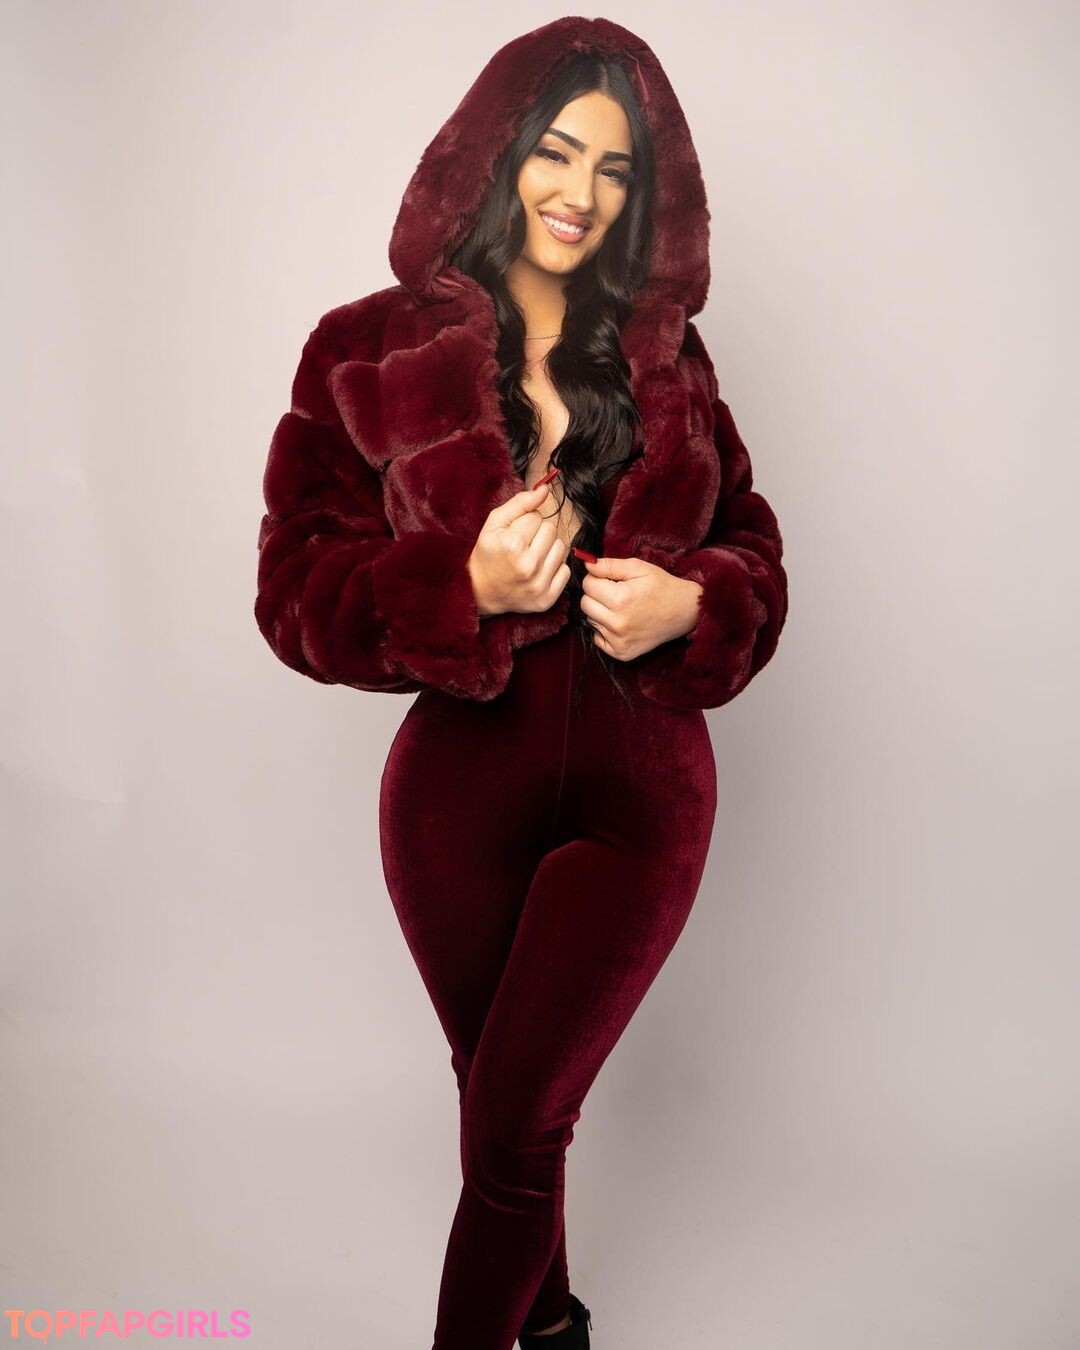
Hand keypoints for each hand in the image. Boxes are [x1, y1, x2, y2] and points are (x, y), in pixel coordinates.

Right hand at [467, 481, 570, 616]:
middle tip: (522, 545)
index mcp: (512, 545)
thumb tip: (546, 488)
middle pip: (551, 529)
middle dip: (538, 533)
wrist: (480, 592)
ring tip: (530, 556)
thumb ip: (520, 503)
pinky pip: (565, 570)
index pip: (536, 516)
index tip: (514, 533)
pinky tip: (537, 571)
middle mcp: (528, 566)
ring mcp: (538, 585)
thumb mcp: (494, 524)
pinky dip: (554, 568)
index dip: (525, 522)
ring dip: (548, 549)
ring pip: (561, 547)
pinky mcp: (547, 599)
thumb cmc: (488, 553)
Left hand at [580, 555, 703, 660]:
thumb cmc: (662, 586)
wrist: (685, 612)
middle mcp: (618, 623)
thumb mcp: (639, 568)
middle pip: (585, 603)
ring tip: (622, 608)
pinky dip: (605, 630)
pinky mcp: (621, 653)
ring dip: (600, 612)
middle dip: (596, 595)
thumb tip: (586, 563)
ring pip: (590, 620)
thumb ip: (610, 565)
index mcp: (621, 599)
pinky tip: (622, 623)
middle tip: (616, 593)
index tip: (612, 580)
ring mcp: (619, 641)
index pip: (588, 584)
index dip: (598, 578)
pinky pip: (598, 638)